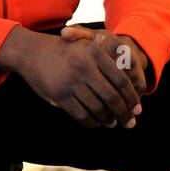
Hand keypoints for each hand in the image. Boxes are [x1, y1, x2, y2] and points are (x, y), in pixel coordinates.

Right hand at [0, 26, 144, 128]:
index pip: (121, 81)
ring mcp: (71, 81)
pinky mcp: (60, 95)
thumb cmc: (65, 52)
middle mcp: (84, 66)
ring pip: (98, 108)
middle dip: (124, 113)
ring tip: (113, 123)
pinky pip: (82, 115)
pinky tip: (97, 123)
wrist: (32, 53)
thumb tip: (130, 88)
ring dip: (108, 120)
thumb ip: (107, 64)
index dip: (132, 98)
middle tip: (130, 123)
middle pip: (113, 97)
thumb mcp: (86, 47)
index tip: (137, 109)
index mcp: (95, 53)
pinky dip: (92, 122)